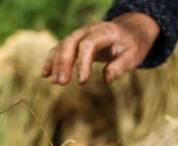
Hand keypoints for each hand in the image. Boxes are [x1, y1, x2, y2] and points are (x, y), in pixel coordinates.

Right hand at [42, 13, 159, 85]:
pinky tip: (46, 75)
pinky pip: (60, 48)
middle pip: (70, 43)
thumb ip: (119, 66)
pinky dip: (52, 60)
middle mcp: (89, 30)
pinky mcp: (75, 42)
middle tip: (61, 83)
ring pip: (62, 45)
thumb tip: (106, 79)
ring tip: (55, 82)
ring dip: (56, 64)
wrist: (129, 31)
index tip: (82, 82)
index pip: (88, 45)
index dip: (83, 63)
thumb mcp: (132, 56)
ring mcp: (80, 34)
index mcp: (105, 32)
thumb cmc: (131, 45)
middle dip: (64, 63)